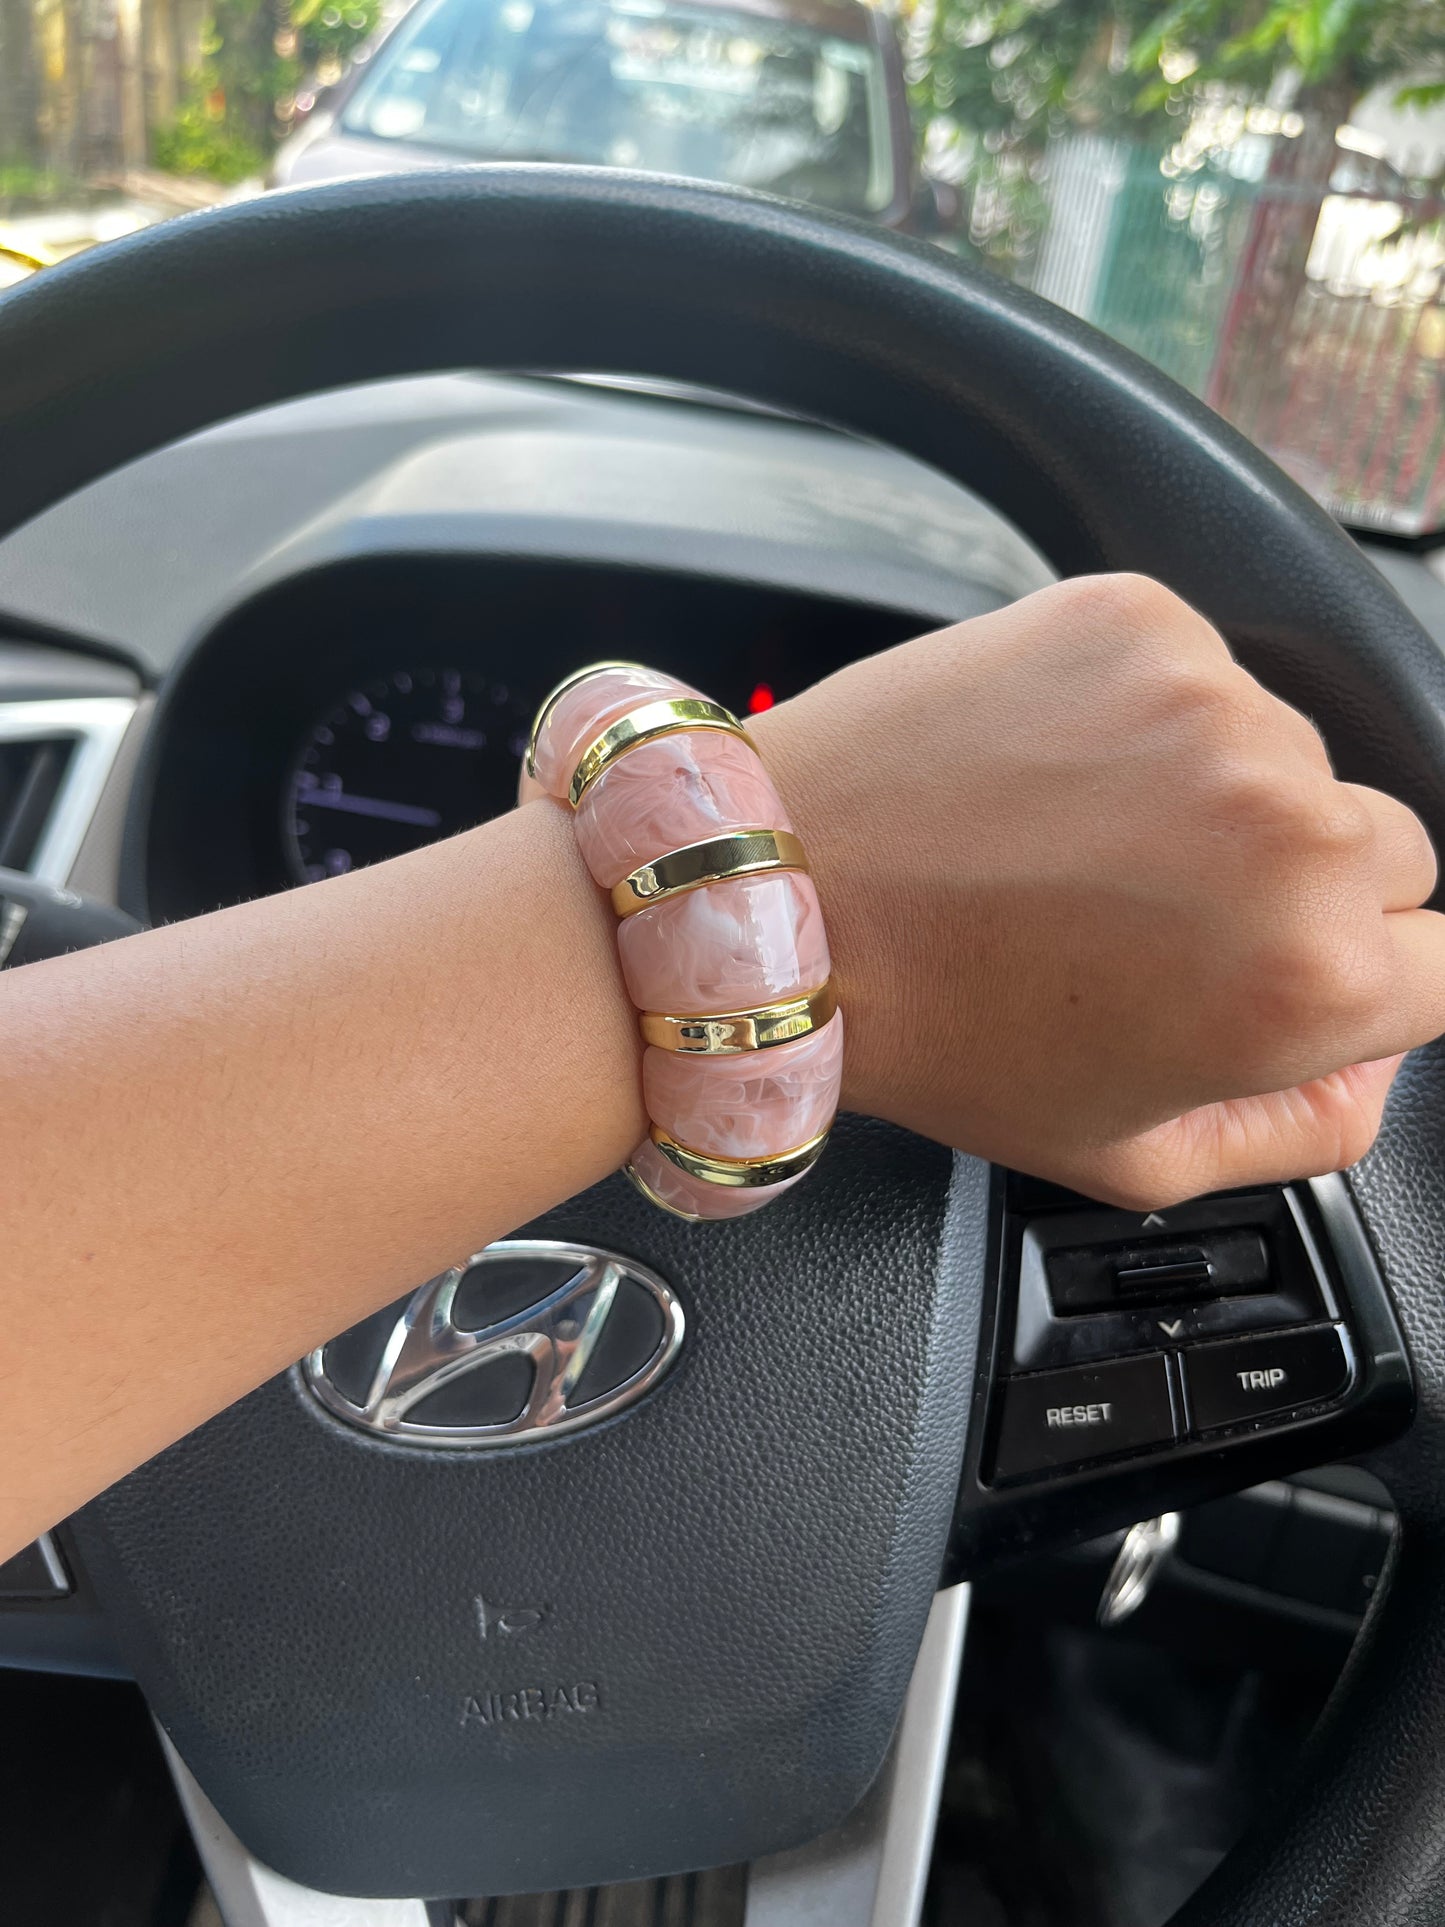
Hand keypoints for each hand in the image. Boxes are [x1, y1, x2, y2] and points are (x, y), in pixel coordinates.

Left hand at [752, 574, 1443, 1205]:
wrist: (784, 899)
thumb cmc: (940, 1029)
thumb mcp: (1130, 1155)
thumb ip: (1300, 1131)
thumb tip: (1375, 1070)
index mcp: (1307, 978)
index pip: (1440, 966)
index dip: (1362, 983)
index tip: (1285, 975)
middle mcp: (1288, 829)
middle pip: (1387, 853)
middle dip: (1302, 892)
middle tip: (1165, 917)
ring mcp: (1215, 707)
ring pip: (1296, 755)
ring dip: (1225, 796)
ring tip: (1088, 843)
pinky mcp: (1142, 623)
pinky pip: (1209, 674)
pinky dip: (1154, 718)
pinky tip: (1061, 774)